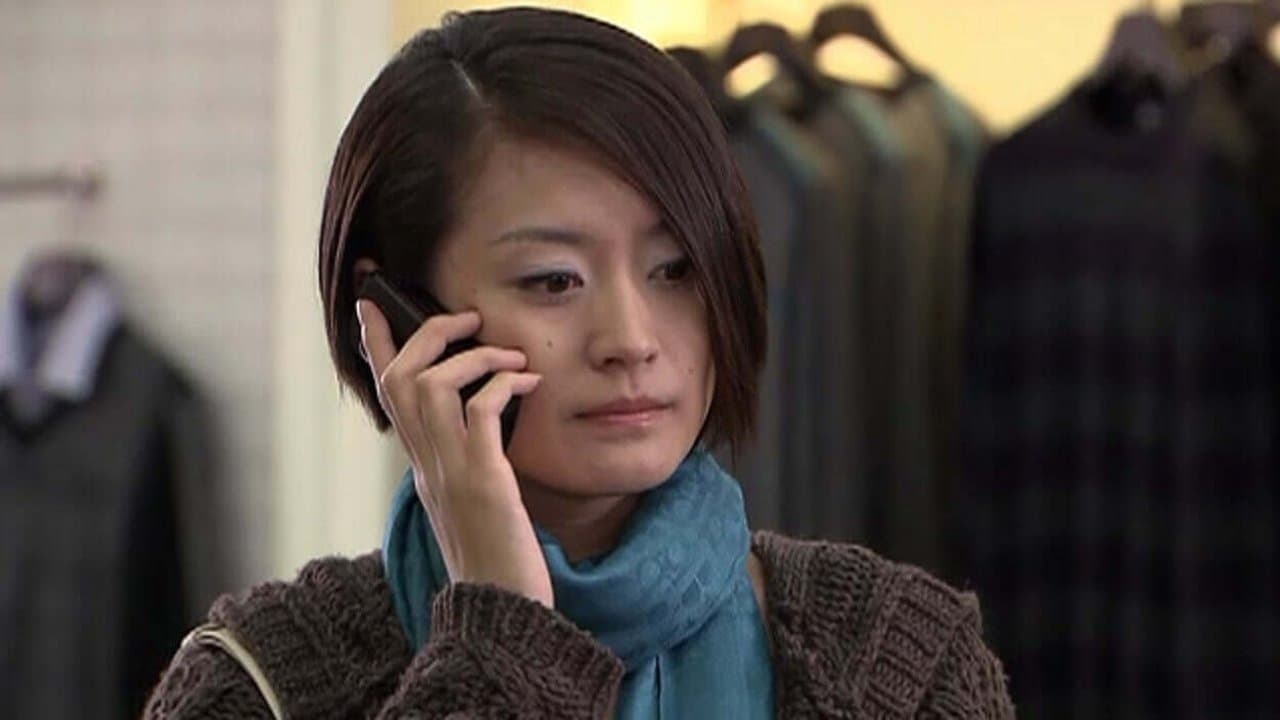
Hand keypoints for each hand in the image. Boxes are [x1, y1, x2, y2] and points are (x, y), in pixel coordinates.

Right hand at [357, 299, 553, 607]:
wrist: (501, 614)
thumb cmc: (494, 558)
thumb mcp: (470, 500)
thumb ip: (463, 459)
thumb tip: (481, 416)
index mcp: (422, 467)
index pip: (385, 394)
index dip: (375, 343)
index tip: (371, 301)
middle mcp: (427, 466)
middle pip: (399, 378)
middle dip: (427, 334)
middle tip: (465, 318)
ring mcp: (451, 473)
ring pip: (430, 387)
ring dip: (471, 357)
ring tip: (509, 356)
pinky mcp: (483, 483)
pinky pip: (481, 414)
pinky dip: (502, 387)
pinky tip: (528, 384)